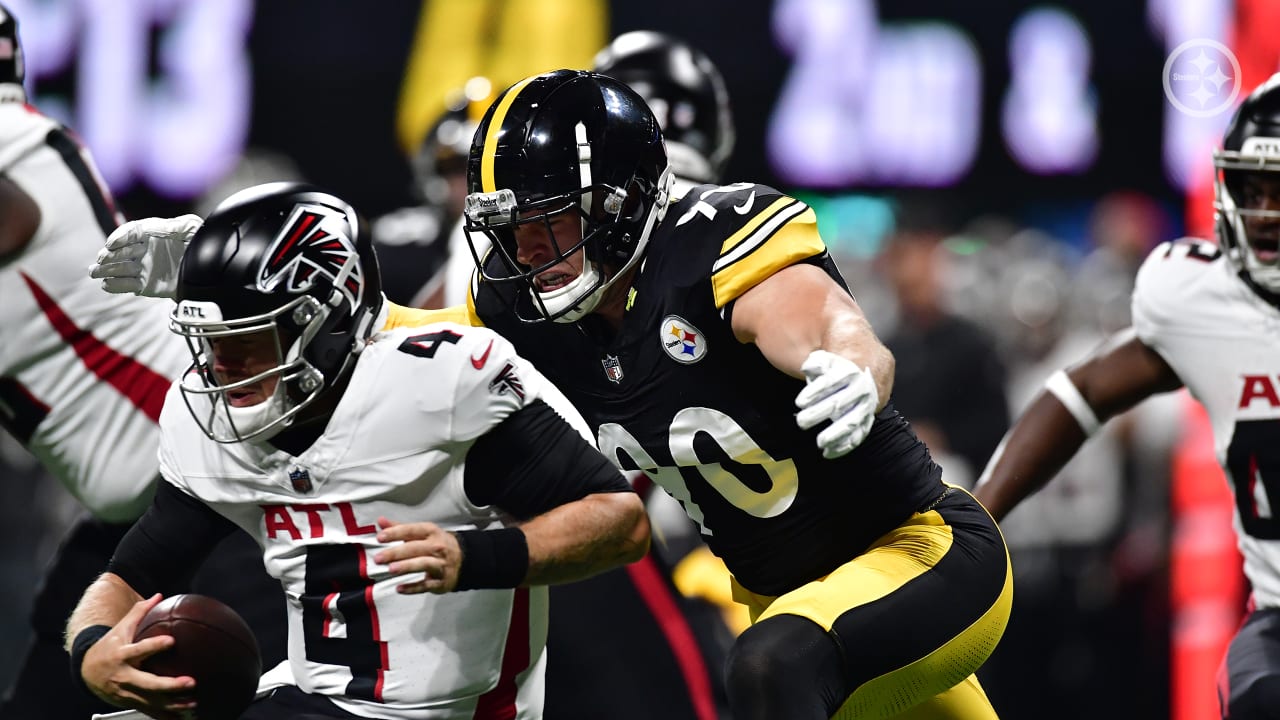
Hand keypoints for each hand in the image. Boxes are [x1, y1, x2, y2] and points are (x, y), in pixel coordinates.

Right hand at [80, 594, 197, 717]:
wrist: (87, 671)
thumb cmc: (110, 646)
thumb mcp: (121, 628)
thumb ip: (139, 612)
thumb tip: (158, 595)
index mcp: (122, 654)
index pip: (139, 649)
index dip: (154, 645)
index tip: (171, 641)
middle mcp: (124, 675)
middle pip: (147, 682)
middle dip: (169, 685)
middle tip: (190, 682)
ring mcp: (126, 692)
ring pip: (150, 701)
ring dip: (172, 704)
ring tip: (192, 703)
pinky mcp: (130, 702)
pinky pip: (149, 711)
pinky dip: (165, 715)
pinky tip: (182, 716)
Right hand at [89, 214, 202, 297]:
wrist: (208, 269)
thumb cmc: (199, 242)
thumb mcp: (190, 228)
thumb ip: (175, 226)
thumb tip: (160, 228)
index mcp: (151, 232)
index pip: (131, 232)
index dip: (120, 236)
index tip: (112, 243)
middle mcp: (143, 249)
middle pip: (121, 251)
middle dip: (109, 255)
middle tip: (102, 259)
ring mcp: (142, 267)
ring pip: (119, 268)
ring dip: (106, 270)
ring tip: (95, 272)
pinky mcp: (145, 284)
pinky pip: (127, 285)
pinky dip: (116, 286)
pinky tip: (106, 284)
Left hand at [374, 518, 463, 593]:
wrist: (463, 559)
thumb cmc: (437, 544)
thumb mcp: (422, 533)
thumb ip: (400, 528)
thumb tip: (381, 521)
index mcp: (431, 532)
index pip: (412, 531)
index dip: (396, 533)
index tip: (381, 537)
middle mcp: (437, 547)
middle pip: (415, 548)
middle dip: (396, 553)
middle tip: (379, 558)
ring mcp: (440, 564)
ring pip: (423, 564)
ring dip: (407, 566)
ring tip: (391, 569)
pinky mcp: (440, 581)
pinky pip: (426, 585)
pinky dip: (413, 587)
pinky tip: (400, 588)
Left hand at [795, 349, 878, 458]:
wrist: (863, 379)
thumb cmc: (837, 372)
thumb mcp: (827, 361)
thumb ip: (816, 362)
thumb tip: (808, 367)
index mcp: (850, 372)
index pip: (831, 381)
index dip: (816, 391)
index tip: (799, 402)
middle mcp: (860, 390)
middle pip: (838, 403)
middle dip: (818, 413)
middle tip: (801, 421)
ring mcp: (864, 408)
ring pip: (852, 422)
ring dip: (836, 433)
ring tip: (820, 441)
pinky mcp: (865, 423)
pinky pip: (857, 437)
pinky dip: (844, 447)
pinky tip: (828, 452)